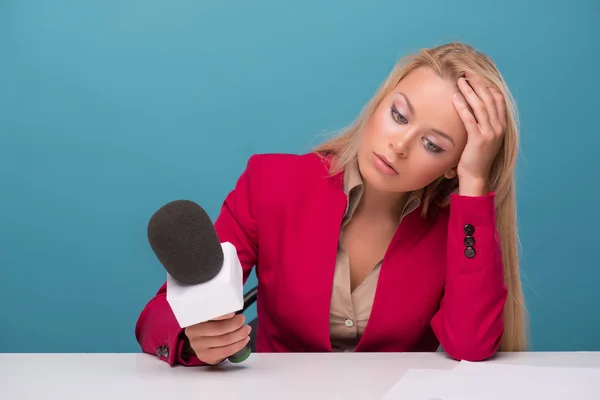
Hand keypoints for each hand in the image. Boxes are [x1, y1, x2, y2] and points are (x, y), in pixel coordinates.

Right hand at [183, 312, 250, 364]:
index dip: (222, 315)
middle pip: (219, 329)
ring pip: (225, 340)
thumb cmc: (208, 327)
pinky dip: (239, 345)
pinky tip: (244, 339)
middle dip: (235, 324)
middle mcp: (193, 333)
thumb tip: (234, 314)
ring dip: (240, 334)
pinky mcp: (206, 356)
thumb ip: (219, 313)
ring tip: (246, 330)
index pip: (208, 316)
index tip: (233, 313)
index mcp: (193, 319)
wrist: (202, 343)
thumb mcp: (209, 317)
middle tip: (243, 319)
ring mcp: (198, 347)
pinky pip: (226, 351)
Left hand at [452, 73, 506, 195]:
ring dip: (469, 91)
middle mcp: (498, 127)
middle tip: (466, 74)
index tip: (475, 77)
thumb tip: (474, 109)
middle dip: (477, 84)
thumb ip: (483, 123)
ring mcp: (490, 133)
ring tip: (460, 81)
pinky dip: (462, 107)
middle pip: (489, 99)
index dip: (486, 86)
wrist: (476, 176)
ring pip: (480, 106)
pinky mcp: (479, 140)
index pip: (497, 99)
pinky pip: (470, 119)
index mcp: (501, 126)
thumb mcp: (484, 137)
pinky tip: (455, 98)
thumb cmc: (475, 157)